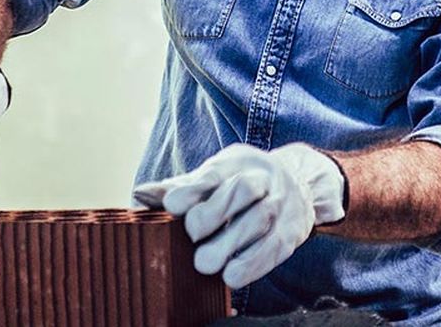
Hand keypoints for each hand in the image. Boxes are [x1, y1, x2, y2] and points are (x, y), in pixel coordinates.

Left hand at [132, 143, 346, 288]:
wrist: (300, 184)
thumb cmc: (242, 183)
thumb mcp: (215, 176)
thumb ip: (181, 188)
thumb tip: (141, 195)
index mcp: (236, 163)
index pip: (214, 172)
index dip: (192, 189)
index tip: (171, 205)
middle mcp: (262, 179)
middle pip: (241, 190)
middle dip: (215, 213)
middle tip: (192, 236)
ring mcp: (280, 204)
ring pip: (259, 219)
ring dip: (231, 244)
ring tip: (204, 264)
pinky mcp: (290, 232)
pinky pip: (274, 246)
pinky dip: (253, 264)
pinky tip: (231, 276)